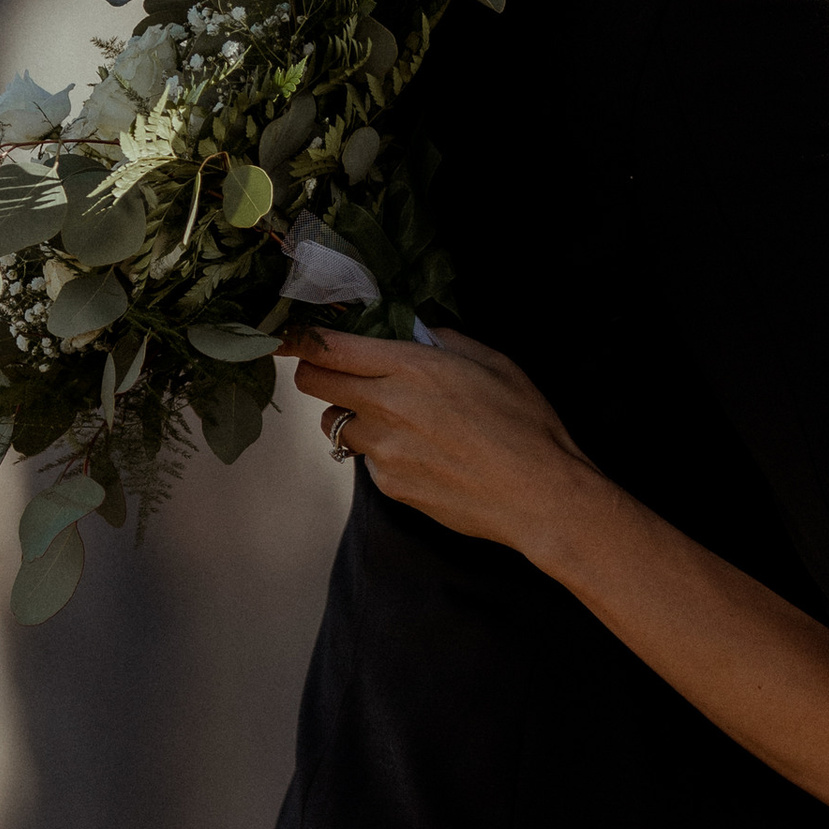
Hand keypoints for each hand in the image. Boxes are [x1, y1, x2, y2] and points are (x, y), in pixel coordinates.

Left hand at [281, 324, 596, 556]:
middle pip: (315, 384)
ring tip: (391, 416)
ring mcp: (383, 451)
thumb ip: (445, 341)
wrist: (538, 495)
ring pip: (335, 424)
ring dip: (350, 414)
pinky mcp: (389, 486)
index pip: (330, 348)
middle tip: (335, 370)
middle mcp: (387, 407)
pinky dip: (380, 450)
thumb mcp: (493, 363)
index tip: (291, 337)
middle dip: (317, 372)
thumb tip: (417, 333)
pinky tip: (421, 453)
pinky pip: (367, 459)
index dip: (301, 340)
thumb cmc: (525, 424)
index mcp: (411, 368)